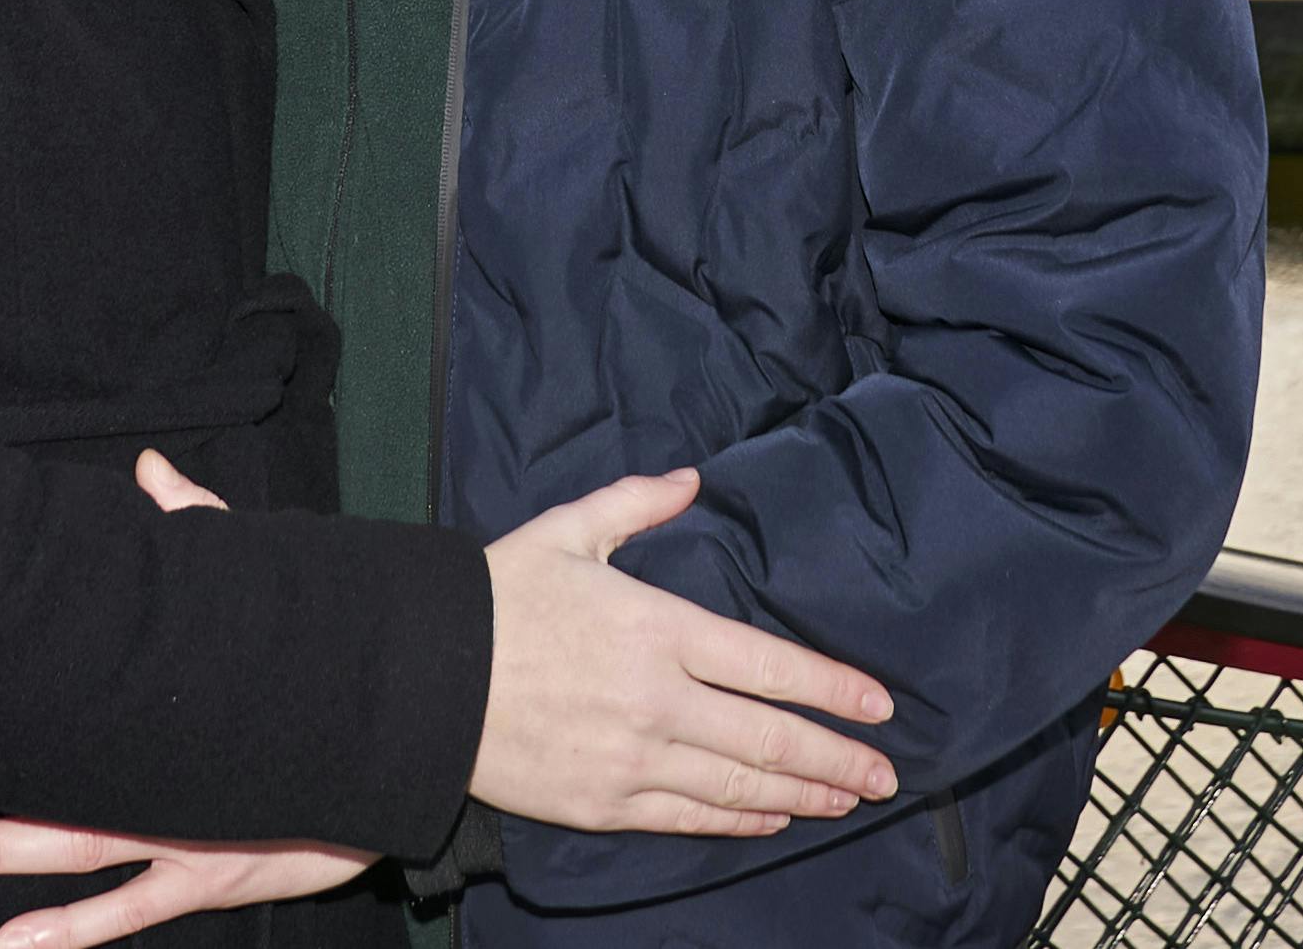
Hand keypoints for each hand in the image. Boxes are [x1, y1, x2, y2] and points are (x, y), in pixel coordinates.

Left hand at [0, 462, 362, 947]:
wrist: (396, 745)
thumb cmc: (314, 673)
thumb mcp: (264, 597)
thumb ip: (203, 534)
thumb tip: (149, 467)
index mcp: (170, 702)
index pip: (73, 691)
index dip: (4, 691)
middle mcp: (169, 769)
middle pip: (62, 767)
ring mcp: (186, 830)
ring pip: (83, 844)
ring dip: (8, 850)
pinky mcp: (211, 877)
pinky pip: (133, 909)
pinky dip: (76, 930)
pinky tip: (17, 942)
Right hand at [473, 470, 901, 837]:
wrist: (416, 673)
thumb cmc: (497, 595)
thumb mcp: (569, 530)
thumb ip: (638, 504)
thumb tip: (691, 481)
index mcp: (658, 629)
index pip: (769, 666)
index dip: (833, 689)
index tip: (881, 707)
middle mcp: (658, 700)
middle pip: (770, 738)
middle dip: (837, 759)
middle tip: (886, 774)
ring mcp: (632, 759)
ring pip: (738, 786)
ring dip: (801, 796)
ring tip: (847, 801)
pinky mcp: (601, 802)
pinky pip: (687, 818)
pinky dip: (737, 822)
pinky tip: (771, 821)